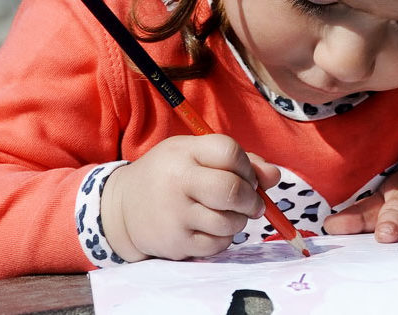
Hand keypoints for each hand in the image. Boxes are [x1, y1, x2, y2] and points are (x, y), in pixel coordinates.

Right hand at [100, 134, 280, 260]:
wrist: (123, 208)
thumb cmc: (169, 176)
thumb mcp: (194, 155)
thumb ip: (238, 161)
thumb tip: (275, 177)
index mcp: (184, 153)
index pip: (230, 152)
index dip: (247, 166)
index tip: (246, 175)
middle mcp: (178, 183)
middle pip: (232, 190)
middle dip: (252, 199)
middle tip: (252, 202)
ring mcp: (176, 216)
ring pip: (230, 222)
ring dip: (240, 220)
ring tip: (229, 214)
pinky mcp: (177, 244)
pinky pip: (219, 244)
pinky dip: (224, 238)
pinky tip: (212, 228)